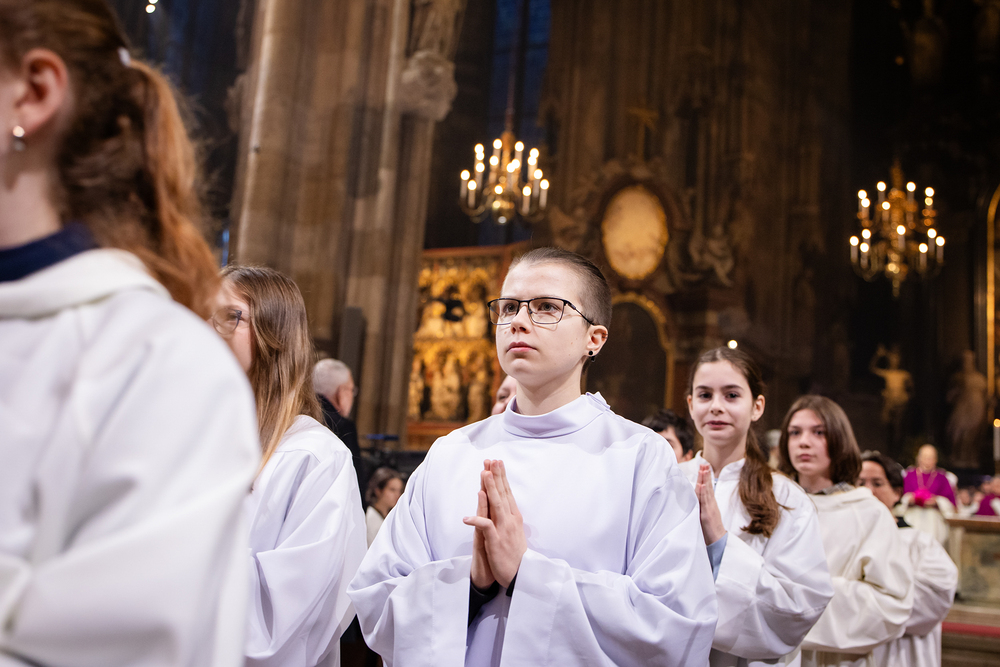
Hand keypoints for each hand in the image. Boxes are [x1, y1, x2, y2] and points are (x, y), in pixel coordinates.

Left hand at [463, 459, 525, 587]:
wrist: (520, 574)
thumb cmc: (515, 553)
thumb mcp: (514, 530)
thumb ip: (508, 515)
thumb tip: (505, 501)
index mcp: (514, 516)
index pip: (507, 492)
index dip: (501, 477)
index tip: (497, 462)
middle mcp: (510, 520)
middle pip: (502, 494)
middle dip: (496, 476)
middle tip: (492, 460)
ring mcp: (503, 530)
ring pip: (496, 505)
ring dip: (490, 489)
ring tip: (484, 474)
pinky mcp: (496, 542)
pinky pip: (485, 528)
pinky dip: (477, 521)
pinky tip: (467, 517)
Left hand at [696, 464, 726, 544]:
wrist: (717, 541)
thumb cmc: (709, 529)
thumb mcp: (704, 514)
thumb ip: (701, 505)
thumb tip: (696, 497)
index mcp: (709, 503)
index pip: (706, 487)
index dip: (705, 477)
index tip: (703, 467)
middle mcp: (710, 504)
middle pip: (707, 486)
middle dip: (705, 475)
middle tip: (704, 463)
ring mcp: (709, 508)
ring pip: (707, 491)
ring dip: (705, 479)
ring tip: (704, 469)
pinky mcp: (707, 514)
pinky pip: (705, 501)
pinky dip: (704, 492)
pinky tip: (702, 484)